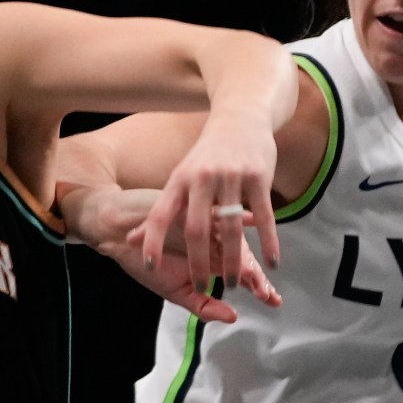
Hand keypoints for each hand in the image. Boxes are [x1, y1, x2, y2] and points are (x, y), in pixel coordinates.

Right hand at [83, 188, 277, 322]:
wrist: (117, 236)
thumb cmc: (145, 263)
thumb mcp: (175, 291)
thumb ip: (203, 306)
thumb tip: (233, 317)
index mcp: (212, 261)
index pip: (241, 273)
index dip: (258, 286)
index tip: (273, 300)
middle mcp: (214, 243)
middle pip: (243, 257)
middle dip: (257, 276)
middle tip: (269, 293)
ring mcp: (206, 226)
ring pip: (235, 239)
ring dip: (246, 255)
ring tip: (255, 274)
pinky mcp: (194, 207)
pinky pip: (218, 211)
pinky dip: (233, 216)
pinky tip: (249, 222)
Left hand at [137, 111, 281, 294]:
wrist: (241, 116)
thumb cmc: (208, 154)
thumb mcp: (181, 176)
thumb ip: (162, 209)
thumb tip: (131, 239)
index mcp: (180, 179)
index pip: (160, 214)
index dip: (153, 241)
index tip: (149, 267)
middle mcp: (203, 178)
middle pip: (197, 229)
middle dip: (199, 262)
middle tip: (203, 287)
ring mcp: (232, 177)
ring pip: (232, 228)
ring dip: (232, 260)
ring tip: (234, 283)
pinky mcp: (259, 177)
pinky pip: (265, 217)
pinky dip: (268, 242)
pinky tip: (272, 263)